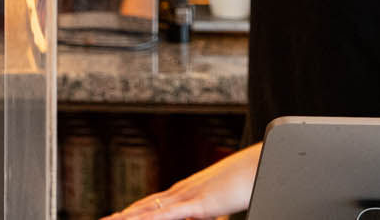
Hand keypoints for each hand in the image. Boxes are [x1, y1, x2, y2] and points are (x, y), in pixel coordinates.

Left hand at [102, 143, 259, 219]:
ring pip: (149, 209)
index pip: (152, 205)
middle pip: (144, 206)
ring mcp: (188, 195)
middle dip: (122, 215)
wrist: (263, 165)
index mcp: (186, 192)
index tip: (116, 217)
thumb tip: (204, 213)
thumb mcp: (222, 201)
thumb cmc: (247, 181)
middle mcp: (181, 191)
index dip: (133, 212)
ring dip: (126, 216)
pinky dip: (149, 218)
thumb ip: (209, 209)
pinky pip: (168, 213)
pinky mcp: (199, 202)